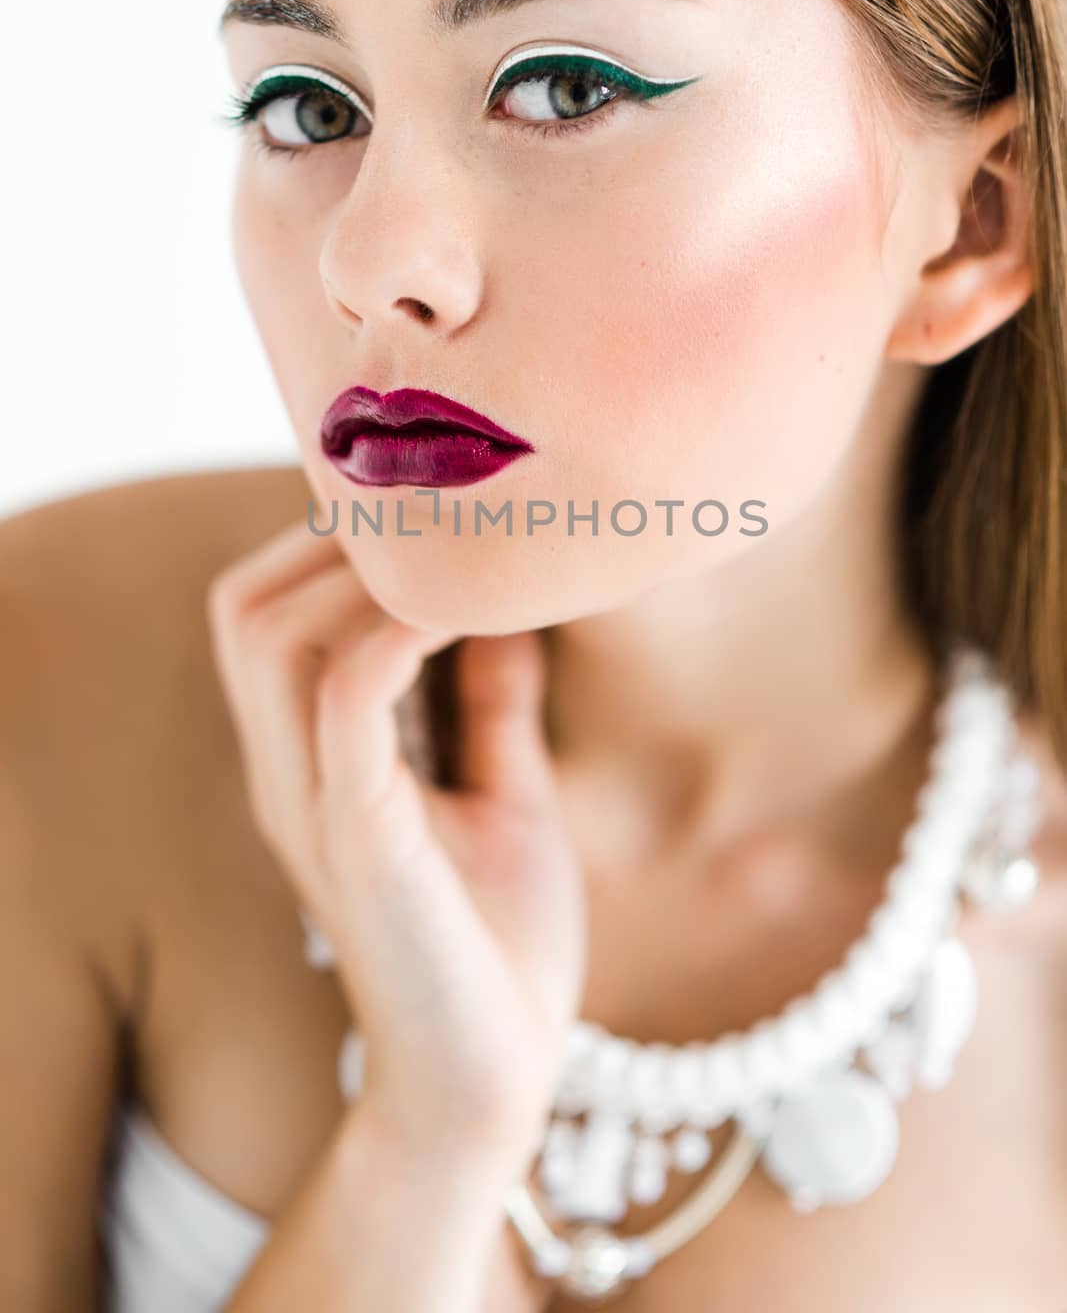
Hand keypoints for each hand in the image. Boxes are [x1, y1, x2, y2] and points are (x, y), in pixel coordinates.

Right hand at [206, 517, 587, 1162]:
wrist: (495, 1082)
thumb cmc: (496, 941)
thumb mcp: (501, 788)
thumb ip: (490, 699)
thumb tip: (515, 602)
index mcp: (312, 758)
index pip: (263, 610)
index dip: (330, 545)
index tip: (432, 522)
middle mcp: (288, 772)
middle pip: (243, 607)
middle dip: (330, 543)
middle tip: (436, 533)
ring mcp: (312, 805)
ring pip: (271, 637)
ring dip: (361, 580)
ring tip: (456, 571)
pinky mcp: (360, 841)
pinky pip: (346, 700)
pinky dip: (396, 636)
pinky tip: (466, 619)